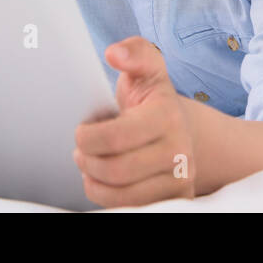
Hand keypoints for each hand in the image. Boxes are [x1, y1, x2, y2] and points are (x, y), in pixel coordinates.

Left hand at [73, 36, 195, 207]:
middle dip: (88, 161)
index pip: (116, 138)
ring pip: (122, 196)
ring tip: (90, 166)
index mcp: (168, 115)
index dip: (87, 137)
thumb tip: (115, 53)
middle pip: (117, 170)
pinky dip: (109, 199)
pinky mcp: (176, 200)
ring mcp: (181, 179)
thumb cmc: (153, 99)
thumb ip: (134, 52)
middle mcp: (181, 150)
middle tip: (80, 152)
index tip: (80, 131)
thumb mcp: (146, 68)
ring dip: (95, 182)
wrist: (181, 130)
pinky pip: (132, 209)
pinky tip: (104, 182)